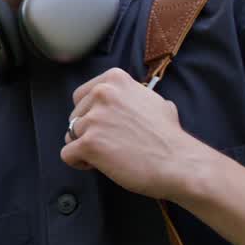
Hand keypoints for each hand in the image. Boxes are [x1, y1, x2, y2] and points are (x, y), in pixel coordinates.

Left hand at [60, 67, 207, 200]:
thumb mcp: (153, 100)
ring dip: (85, 147)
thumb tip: (124, 100)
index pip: (82, 96)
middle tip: (112, 143)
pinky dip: (79, 162)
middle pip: (75, 116)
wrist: (177, 162)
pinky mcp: (89, 143)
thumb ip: (130, 96)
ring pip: (70, 135)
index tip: (106, 126)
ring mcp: (94, 118)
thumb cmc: (168, 136)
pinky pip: (67, 154)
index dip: (91, 114)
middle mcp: (102, 94)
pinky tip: (99, 165)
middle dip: (88, 131)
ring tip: (109, 155)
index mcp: (115, 80)